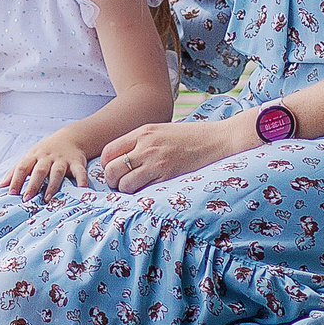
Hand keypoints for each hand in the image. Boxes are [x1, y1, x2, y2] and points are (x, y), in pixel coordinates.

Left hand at [1, 135, 91, 199]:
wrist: (70, 138)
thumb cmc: (45, 152)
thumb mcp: (29, 157)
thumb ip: (15, 171)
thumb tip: (1, 187)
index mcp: (33, 156)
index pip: (22, 167)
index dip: (16, 180)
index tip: (11, 193)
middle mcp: (47, 158)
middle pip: (39, 171)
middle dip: (33, 185)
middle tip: (27, 199)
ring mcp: (63, 160)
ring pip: (57, 173)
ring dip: (52, 186)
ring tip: (47, 199)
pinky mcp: (77, 163)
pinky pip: (80, 173)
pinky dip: (81, 182)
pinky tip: (81, 191)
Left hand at [98, 116, 255, 193]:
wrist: (217, 140)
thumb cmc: (190, 137)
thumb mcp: (161, 131)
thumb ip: (141, 142)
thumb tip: (122, 159)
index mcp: (143, 132)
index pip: (108, 152)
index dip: (106, 165)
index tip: (113, 170)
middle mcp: (146, 146)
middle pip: (111, 169)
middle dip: (111, 180)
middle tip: (119, 184)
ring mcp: (156, 162)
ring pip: (124, 184)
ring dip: (125, 190)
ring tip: (134, 189)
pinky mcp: (168, 176)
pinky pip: (143, 191)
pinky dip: (140, 194)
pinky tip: (147, 191)